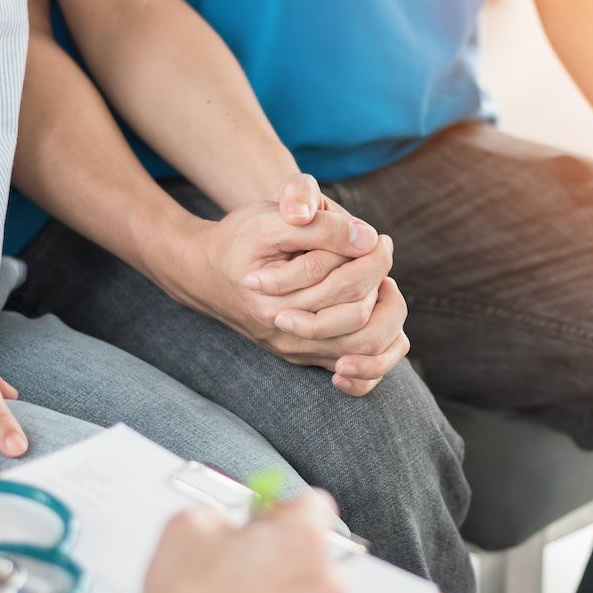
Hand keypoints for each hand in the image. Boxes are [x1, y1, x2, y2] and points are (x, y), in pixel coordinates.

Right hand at [142, 491, 343, 592]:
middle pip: (315, 548)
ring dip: (286, 589)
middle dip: (284, 551)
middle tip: (244, 565)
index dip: (282, 508)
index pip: (315, 502)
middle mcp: (325, 580)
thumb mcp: (188, 525)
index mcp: (302, 538)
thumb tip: (231, 523)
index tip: (263, 522)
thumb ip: (223, 512)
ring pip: (312, 590)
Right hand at [176, 188, 407, 395]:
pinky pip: (360, 373)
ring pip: (365, 347)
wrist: (208, 272)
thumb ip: (319, 226)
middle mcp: (287, 336)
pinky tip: (376, 305)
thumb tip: (367, 239)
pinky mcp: (307, 357)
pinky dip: (380, 341)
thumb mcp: (270, 219)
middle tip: (381, 248)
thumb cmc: (240, 240)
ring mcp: (298, 351)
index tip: (375, 235)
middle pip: (358, 317)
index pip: (344, 285)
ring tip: (380, 277)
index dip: (370, 255)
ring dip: (384, 309)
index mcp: (277, 304)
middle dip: (379, 277)